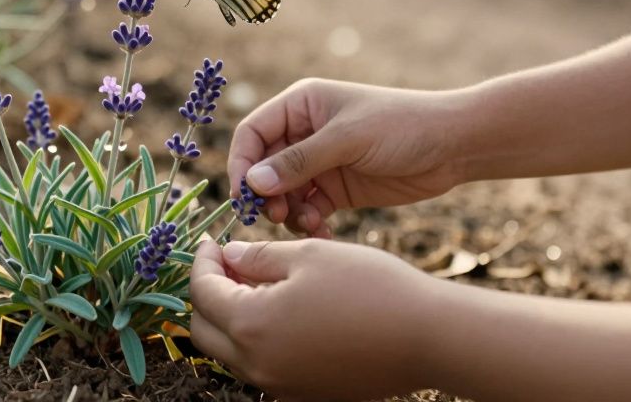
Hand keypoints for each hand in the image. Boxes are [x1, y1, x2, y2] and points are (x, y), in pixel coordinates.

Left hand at [189, 238, 437, 401]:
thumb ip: (258, 256)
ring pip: (229, 353)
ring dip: (229, 318)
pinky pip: (261, 367)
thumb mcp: (307, 255)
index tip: (211, 243)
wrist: (428, 337)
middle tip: (227, 263)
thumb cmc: (370, 287)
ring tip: (254, 282)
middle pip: (204, 330)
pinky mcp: (303, 394)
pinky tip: (279, 309)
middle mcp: (257, 365)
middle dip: (207, 294)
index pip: (202, 292)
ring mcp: (280, 385)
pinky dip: (256, 338)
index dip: (202, 262)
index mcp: (251, 325)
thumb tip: (229, 257)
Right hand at [228, 78, 466, 236]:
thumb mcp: (348, 139)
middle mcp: (304, 133)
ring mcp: (320, 163)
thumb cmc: (402, 126)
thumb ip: (299, 161)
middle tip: (277, 216)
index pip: (253, 134)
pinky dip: (308, 223)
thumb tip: (252, 183)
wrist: (454, 146)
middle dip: (266, 194)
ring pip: (283, 194)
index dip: (242, 164)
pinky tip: (324, 232)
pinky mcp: (337, 190)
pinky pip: (308, 210)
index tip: (245, 196)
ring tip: (308, 225)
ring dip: (288, 213)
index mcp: (301, 106)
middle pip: (263, 168)